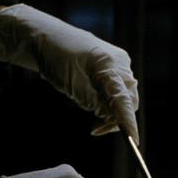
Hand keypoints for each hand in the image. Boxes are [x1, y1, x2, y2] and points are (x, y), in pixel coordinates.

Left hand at [0, 4, 139, 143]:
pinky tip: (97, 109)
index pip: (124, 99)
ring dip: (112, 113)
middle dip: (117, 119)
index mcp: (109, 65)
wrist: (45, 36)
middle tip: (96, 130)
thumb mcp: (73, 86)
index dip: (129, 121)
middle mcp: (121, 64)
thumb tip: (115, 120)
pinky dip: (110, 104)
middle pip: (128, 101)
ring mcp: (120, 64)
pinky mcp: (116, 67)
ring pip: (125, 98)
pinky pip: (119, 91)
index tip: (133, 140)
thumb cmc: (55, 59)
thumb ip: (97, 103)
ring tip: (95, 122)